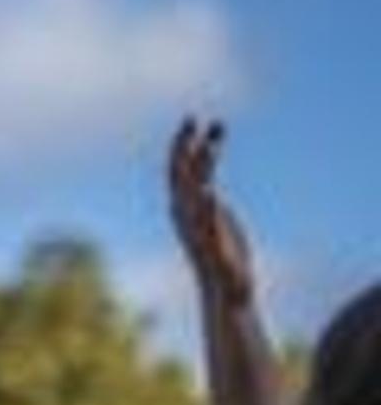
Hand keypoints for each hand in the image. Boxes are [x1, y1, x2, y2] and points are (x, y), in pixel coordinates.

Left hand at [167, 116, 256, 311]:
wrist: (225, 286)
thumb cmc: (223, 271)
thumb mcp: (216, 244)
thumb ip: (210, 219)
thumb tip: (205, 193)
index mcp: (185, 213)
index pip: (180, 174)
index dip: (183, 150)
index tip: (192, 127)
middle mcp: (185, 209)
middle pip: (181, 169)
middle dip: (186, 143)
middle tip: (193, 117)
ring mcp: (196, 209)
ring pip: (197, 171)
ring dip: (205, 147)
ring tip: (220, 124)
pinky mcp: (210, 212)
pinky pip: (206, 179)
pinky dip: (211, 161)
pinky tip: (217, 147)